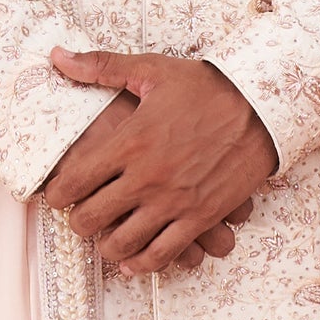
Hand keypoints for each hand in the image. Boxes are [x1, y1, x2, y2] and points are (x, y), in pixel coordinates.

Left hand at [35, 49, 276, 275]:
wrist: (263, 105)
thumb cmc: (207, 86)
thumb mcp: (152, 70)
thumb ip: (100, 67)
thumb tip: (56, 56)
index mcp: (129, 142)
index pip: (73, 182)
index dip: (57, 194)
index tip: (58, 194)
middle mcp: (146, 177)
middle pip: (91, 219)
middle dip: (79, 222)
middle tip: (82, 216)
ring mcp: (173, 201)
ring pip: (122, 244)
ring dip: (108, 246)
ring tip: (107, 237)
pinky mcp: (200, 217)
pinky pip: (163, 254)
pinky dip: (143, 263)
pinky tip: (134, 259)